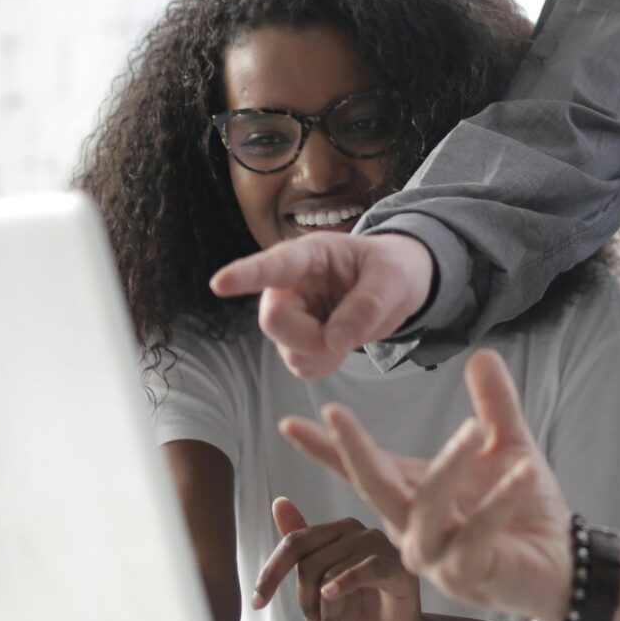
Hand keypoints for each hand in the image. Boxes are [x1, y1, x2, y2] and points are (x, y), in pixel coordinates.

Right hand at [210, 230, 433, 377]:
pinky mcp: (297, 339)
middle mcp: (290, 284)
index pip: (273, 264)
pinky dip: (324, 365)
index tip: (220, 283)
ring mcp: (291, 314)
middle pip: (274, 321)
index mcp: (310, 255)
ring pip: (287, 349)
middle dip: (309, 338)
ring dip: (321, 354)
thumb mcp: (393, 279)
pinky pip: (300, 365)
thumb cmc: (392, 268)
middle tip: (345, 338)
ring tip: (350, 333)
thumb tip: (334, 341)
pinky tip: (340, 345)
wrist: (398, 285)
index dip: (245, 274)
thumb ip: (366, 305)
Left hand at [248, 496, 423, 620]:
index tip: (256, 602)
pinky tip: (332, 597)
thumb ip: (302, 548)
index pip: (295, 542)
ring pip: (332, 571)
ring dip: (324, 609)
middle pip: (309, 560)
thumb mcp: (321, 583)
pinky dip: (344, 584)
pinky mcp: (399, 568)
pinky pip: (365, 568)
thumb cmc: (358, 610)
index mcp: (340, 531)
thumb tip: (279, 503)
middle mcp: (360, 532)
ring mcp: (382, 547)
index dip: (272, 572)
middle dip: (303, 598)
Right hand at [281, 349, 573, 620]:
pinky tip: (523, 472)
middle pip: (373, 487)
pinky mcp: (469, 575)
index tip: (290, 421)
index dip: (326, 447)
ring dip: (447, 466)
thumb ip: (495, 405)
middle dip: (352, 451)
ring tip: (474, 427)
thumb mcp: (509, 447)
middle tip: (335, 412)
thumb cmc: (525, 510)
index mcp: (415, 495)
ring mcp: (436, 557)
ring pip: (424, 508)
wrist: (562, 564)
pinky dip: (499, 501)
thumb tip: (482, 354)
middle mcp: (414, 528)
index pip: (362, 468)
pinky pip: (476, 534)